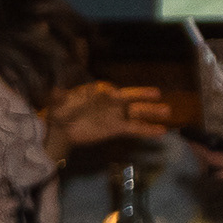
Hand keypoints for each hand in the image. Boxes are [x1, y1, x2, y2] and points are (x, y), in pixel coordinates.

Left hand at [43, 82, 167, 152]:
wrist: (60, 130)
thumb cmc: (59, 112)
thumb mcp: (57, 103)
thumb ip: (59, 97)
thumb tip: (54, 90)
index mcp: (99, 92)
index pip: (111, 91)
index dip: (113, 93)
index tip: (115, 95)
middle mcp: (111, 102)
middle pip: (131, 98)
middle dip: (143, 96)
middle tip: (158, 94)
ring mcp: (115, 115)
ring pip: (137, 113)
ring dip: (152, 112)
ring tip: (168, 112)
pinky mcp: (116, 129)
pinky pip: (134, 129)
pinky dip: (147, 130)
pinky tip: (161, 131)